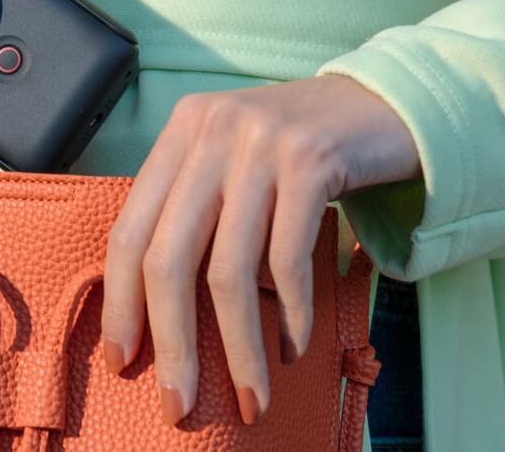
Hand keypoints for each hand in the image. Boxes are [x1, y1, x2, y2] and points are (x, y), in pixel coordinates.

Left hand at [100, 75, 420, 425]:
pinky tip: (291, 347)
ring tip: (249, 395)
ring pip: (228, 271)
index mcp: (180, 132)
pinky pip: (287, 261)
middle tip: (178, 401)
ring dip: (237, 347)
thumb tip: (155, 311)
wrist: (384, 104)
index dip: (120, 302)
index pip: (128, 230)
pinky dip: (290, 316)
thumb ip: (193, 210)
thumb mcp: (231, 163)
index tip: (122, 357)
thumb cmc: (298, 152)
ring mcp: (259, 144)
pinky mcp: (311, 161)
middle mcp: (210, 131)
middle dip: (170, 341)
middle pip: (168, 258)